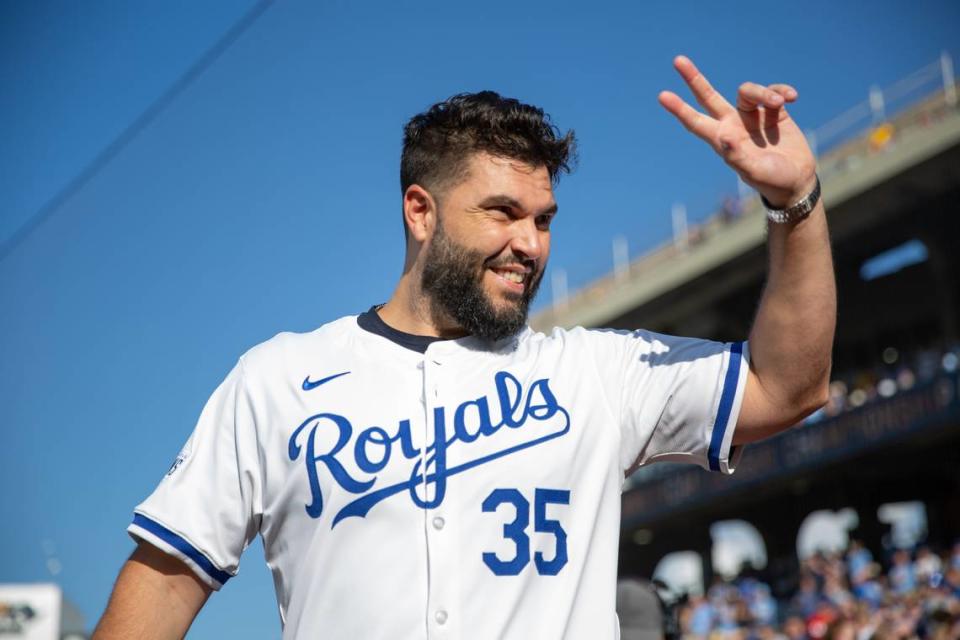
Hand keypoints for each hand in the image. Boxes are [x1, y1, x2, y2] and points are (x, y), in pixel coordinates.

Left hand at [658, 55, 816, 207]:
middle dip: (694, 79)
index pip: (696, 122)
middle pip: (709, 97)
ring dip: (764, 93)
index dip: (680, 109)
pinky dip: (781, 91)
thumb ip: (738, 157)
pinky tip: (792, 98)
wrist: (796, 179)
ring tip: (780, 104)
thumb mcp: (754, 171)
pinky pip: (773, 92)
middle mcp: (733, 124)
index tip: (662, 95)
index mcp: (722, 139)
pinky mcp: (773, 111)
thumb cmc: (772, 180)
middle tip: (677, 60)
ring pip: (748, 91)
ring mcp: (752, 116)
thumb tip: (723, 138)